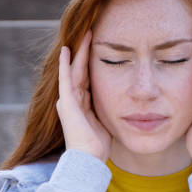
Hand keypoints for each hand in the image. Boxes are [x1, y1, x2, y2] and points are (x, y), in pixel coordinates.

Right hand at [57, 30, 110, 161]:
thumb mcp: (107, 121)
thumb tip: (125, 104)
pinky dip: (66, 64)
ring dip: (79, 52)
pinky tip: (67, 50)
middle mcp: (72, 100)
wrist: (88, 159)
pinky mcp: (66, 103)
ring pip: (74, 70)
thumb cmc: (99, 146)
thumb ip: (109, 110)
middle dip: (86, 51)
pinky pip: (65, 79)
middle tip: (92, 31)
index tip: (100, 45)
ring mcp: (67, 100)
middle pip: (80, 69)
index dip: (92, 61)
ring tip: (85, 34)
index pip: (88, 77)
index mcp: (82, 104)